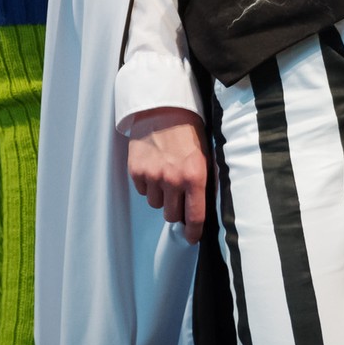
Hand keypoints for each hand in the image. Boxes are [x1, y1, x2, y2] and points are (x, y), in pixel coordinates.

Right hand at [125, 107, 207, 242]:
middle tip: (179, 197)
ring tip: (166, 176)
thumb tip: (207, 201)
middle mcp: (173, 179)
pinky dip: (148, 185)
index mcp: (195, 175)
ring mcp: (152, 176)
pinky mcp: (136, 171)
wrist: (162, 107)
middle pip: (171, 215)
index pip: (194, 215)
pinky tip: (154, 168)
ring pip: (155, 204)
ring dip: (161, 196)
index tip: (192, 237)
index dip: (193, 231)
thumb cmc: (188, 128)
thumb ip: (205, 177)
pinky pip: (143, 191)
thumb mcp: (205, 152)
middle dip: (176, 210)